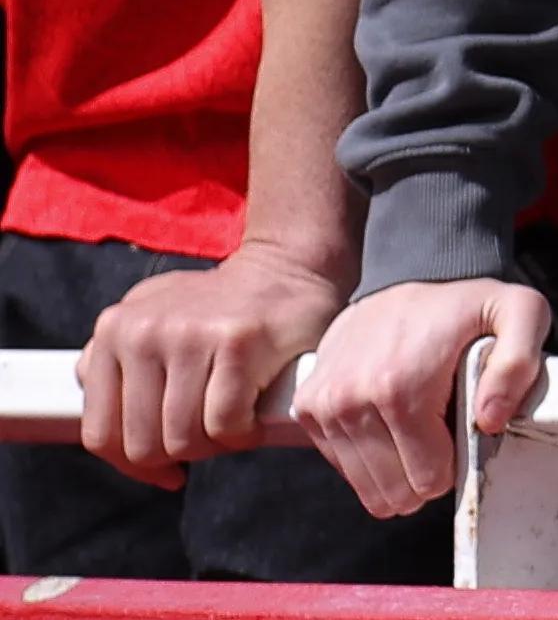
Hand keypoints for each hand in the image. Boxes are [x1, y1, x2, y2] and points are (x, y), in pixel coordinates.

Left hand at [79, 238, 348, 486]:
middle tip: (207, 441)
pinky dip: (242, 435)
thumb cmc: (220, 305)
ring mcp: (189, 335)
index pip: (101, 433)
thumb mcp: (152, 317)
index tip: (163, 470)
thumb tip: (94, 408)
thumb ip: (113, 360)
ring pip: (183, 439)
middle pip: (143, 444)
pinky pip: (225, 424)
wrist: (287, 263)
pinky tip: (253, 419)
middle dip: (179, 456)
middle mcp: (143, 332)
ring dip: (214, 447)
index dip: (132, 467)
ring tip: (232, 427)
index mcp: (114, 331)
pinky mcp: (237, 342)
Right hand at [292, 277, 550, 519]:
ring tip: (418, 425)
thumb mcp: (520, 314)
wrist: (409, 273)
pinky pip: (342, 467)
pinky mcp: (307, 408)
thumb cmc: (467, 304)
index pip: (428, 480)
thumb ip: (519, 366)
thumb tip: (491, 422)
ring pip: (366, 488)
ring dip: (396, 468)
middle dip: (425, 472)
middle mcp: (351, 402)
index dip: (455, 465)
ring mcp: (323, 407)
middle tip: (442, 430)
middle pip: (395, 493)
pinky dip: (369, 455)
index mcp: (401, 389)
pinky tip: (390, 421)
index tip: (463, 431)